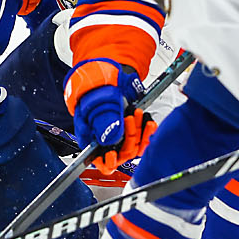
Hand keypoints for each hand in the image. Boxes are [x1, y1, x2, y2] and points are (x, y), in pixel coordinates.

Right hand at [64, 58, 154, 173]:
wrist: (108, 78)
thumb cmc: (96, 89)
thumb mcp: (98, 104)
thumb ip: (104, 121)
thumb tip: (111, 139)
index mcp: (89, 137)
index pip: (97, 159)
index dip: (106, 161)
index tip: (113, 154)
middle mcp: (104, 141)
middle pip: (120, 152)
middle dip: (128, 135)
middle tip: (129, 117)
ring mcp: (119, 137)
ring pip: (133, 146)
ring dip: (139, 131)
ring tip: (139, 113)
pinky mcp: (131, 132)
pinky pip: (142, 140)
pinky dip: (147, 131)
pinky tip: (149, 122)